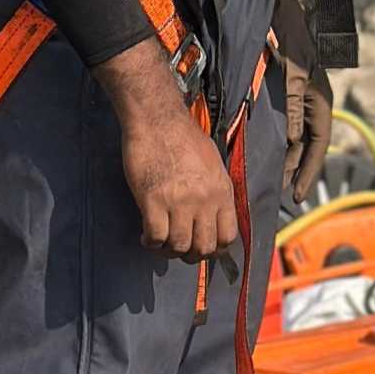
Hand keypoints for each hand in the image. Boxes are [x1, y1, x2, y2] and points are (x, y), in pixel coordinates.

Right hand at [98, 40, 236, 261]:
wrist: (157, 118)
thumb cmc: (183, 137)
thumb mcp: (213, 163)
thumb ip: (216, 191)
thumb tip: (212, 217)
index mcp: (222, 191)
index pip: (228, 237)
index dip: (214, 249)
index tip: (201, 246)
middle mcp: (204, 200)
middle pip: (203, 248)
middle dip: (190, 254)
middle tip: (178, 248)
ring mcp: (179, 202)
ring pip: (178, 247)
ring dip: (168, 250)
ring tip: (160, 242)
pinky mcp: (153, 200)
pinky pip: (156, 237)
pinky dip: (150, 242)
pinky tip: (146, 235)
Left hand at [272, 0, 332, 202]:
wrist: (280, 11)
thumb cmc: (290, 41)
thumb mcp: (294, 74)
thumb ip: (293, 106)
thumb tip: (292, 140)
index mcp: (321, 102)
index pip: (319, 144)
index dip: (309, 170)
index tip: (297, 194)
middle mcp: (312, 103)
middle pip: (306, 145)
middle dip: (294, 169)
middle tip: (279, 193)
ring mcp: (299, 99)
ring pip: (294, 136)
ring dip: (284, 156)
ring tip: (270, 178)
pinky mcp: (284, 93)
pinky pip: (283, 123)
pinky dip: (275, 139)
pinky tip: (263, 150)